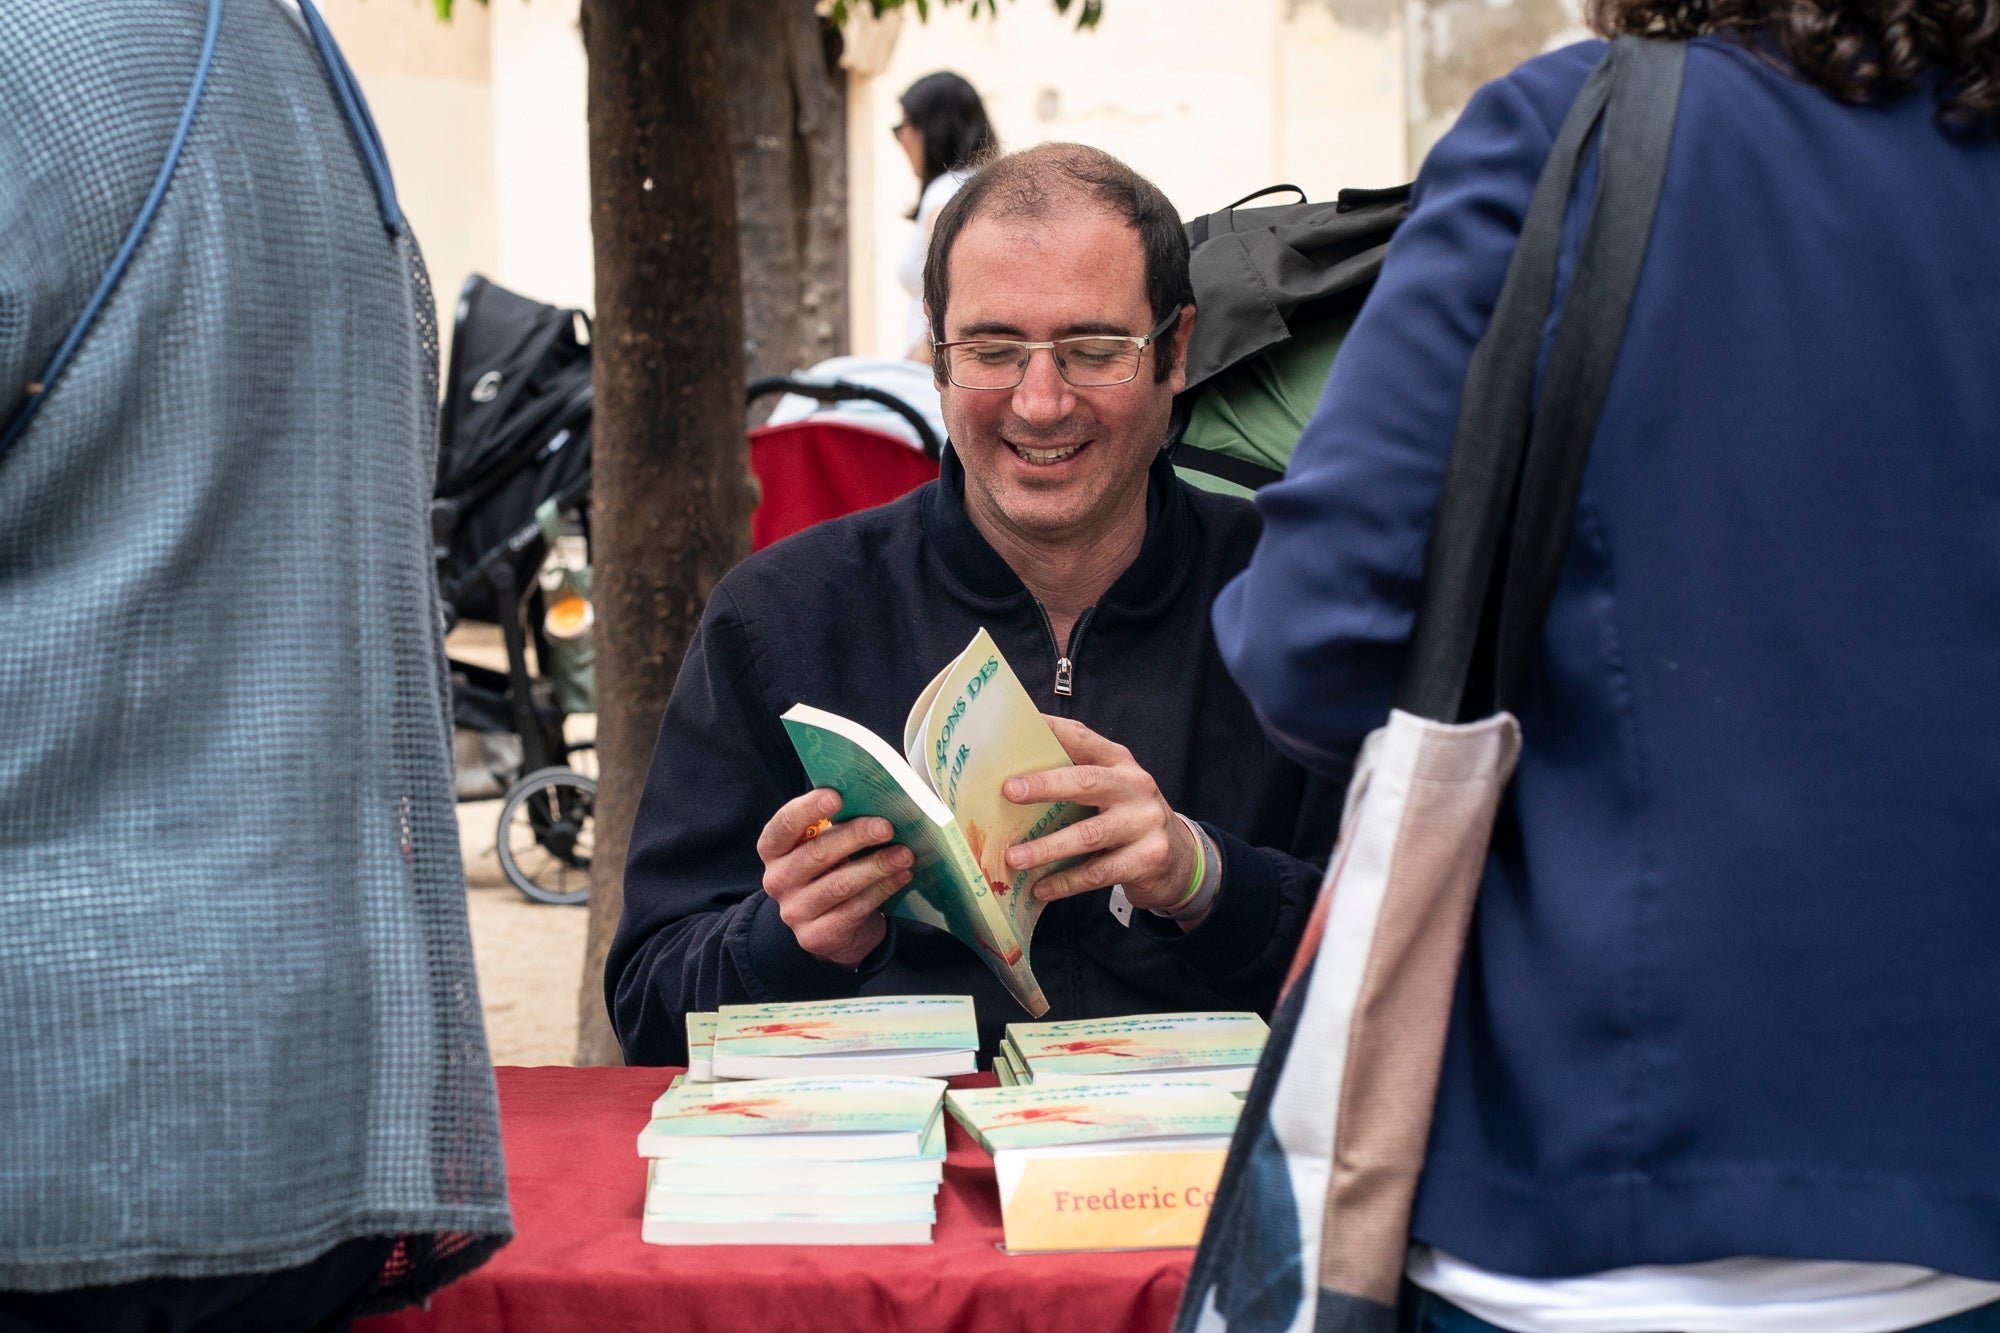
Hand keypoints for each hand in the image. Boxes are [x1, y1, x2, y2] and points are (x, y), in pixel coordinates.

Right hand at [756, 789, 912, 966]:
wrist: (833, 928)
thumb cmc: (830, 872)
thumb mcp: (824, 847)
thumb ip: (835, 827)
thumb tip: (873, 802)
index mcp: (774, 850)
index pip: (784, 826)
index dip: (807, 809)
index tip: (836, 796)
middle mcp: (777, 881)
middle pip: (817, 854)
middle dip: (856, 836)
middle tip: (887, 827)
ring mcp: (794, 911)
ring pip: (840, 884)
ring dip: (877, 866)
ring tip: (904, 854)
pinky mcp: (816, 936)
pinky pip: (854, 909)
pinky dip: (882, 890)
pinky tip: (901, 876)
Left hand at [1000, 716, 1198, 911]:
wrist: (1180, 859)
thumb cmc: (1128, 818)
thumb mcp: (1110, 789)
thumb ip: (1075, 778)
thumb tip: (1011, 780)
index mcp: (1119, 762)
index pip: (1083, 738)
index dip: (1051, 730)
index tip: (1018, 726)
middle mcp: (1135, 786)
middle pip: (1087, 782)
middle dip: (1045, 785)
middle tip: (1009, 791)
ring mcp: (1144, 823)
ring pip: (1089, 835)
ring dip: (1047, 848)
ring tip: (1014, 858)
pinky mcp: (1147, 859)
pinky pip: (1098, 873)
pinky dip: (1065, 882)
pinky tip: (1040, 888)